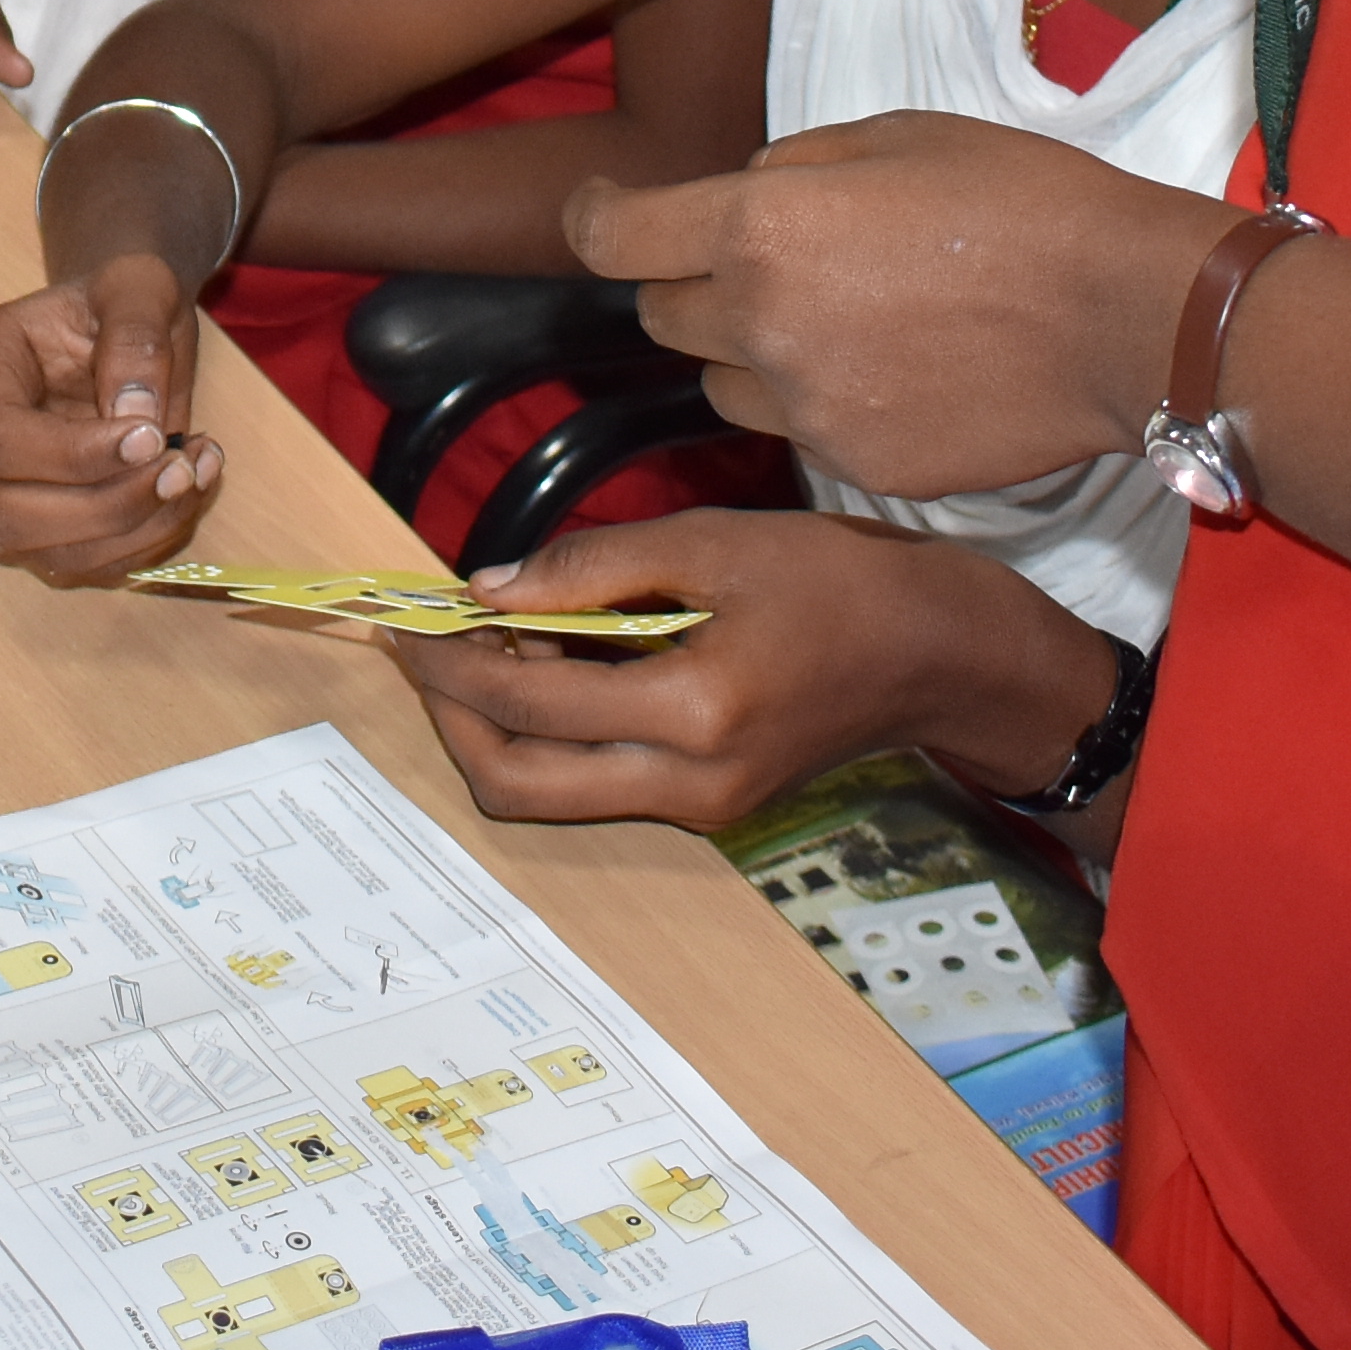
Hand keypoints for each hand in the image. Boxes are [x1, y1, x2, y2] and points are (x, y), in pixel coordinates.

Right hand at [0, 250, 219, 578]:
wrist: (116, 330)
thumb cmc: (118, 302)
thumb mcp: (139, 288)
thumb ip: (137, 337)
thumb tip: (134, 417)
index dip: (77, 454)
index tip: (155, 439)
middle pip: (9, 512)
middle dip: (110, 504)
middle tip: (185, 469)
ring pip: (43, 551)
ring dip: (133, 530)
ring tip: (196, 474)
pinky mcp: (25, 526)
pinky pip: (78, 563)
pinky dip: (140, 544)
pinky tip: (183, 494)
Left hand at [396, 511, 1119, 833]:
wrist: (939, 654)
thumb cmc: (839, 582)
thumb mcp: (712, 541)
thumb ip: (592, 566)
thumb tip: (486, 589)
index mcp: (695, 713)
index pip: (528, 702)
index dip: (452, 661)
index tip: (411, 618)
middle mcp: (691, 784)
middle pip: (519, 785)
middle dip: (454, 720)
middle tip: (428, 648)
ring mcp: (702, 807)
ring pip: (552, 796)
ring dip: (500, 730)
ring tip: (491, 644)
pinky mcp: (710, 806)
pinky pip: (598, 784)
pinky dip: (554, 734)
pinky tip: (553, 663)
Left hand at [563, 113, 1223, 503]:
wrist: (1125, 314)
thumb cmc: (1019, 203)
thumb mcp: (892, 137)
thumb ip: (788, 171)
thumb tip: (738, 198)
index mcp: (759, 225)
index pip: (612, 236)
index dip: (593, 218)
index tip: (602, 211)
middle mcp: (762, 323)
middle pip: (662, 316)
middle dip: (693, 285)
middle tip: (769, 261)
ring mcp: (808, 407)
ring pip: (724, 385)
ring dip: (753, 353)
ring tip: (847, 322)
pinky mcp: (856, 465)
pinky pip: (801, 431)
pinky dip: (824, 403)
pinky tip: (899, 372)